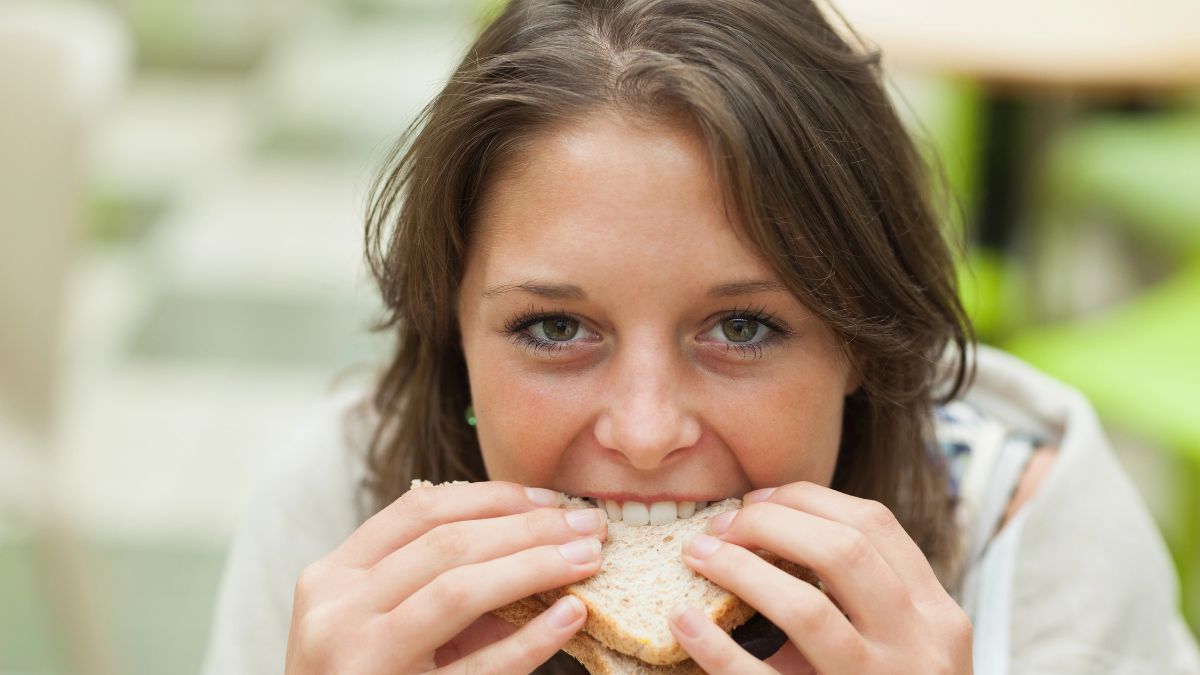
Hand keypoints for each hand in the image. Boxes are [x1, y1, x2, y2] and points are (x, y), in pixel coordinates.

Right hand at [284, 481, 606, 674]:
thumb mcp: (382, 622)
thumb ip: (440, 582)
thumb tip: (539, 546)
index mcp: (333, 578)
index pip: (420, 511)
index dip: (493, 497)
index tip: (550, 499)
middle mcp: (339, 612)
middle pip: (448, 544)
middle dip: (529, 527)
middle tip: (588, 525)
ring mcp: (364, 660)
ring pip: (460, 591)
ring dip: (535, 566)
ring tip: (587, 559)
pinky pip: (482, 668)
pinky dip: (532, 638)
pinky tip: (570, 616)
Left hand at [668, 482, 971, 673]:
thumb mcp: (896, 640)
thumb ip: (857, 592)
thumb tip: (766, 524)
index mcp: (935, 614)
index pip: (874, 524)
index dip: (807, 499)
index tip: (758, 501)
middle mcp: (920, 648)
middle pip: (843, 551)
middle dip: (770, 524)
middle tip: (720, 526)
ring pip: (808, 610)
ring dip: (741, 571)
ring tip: (696, 556)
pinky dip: (716, 648)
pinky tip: (683, 622)